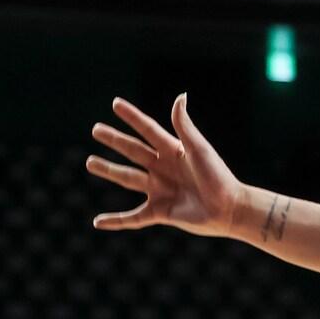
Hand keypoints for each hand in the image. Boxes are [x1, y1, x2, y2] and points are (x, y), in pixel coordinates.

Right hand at [88, 95, 240, 238]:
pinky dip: (116, 221)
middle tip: (95, 129)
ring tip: (90, 162)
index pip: (148, 129)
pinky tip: (97, 222)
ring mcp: (160, 190)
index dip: (131, 117)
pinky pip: (133, 218)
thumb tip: (180, 96)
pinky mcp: (160, 212)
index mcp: (174, 150)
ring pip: (128, 178)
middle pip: (133, 151)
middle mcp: (164, 168)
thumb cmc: (218, 176)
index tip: (116, 103)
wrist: (230, 208)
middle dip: (114, 140)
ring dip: (109, 170)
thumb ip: (185, 126)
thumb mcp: (200, 149)